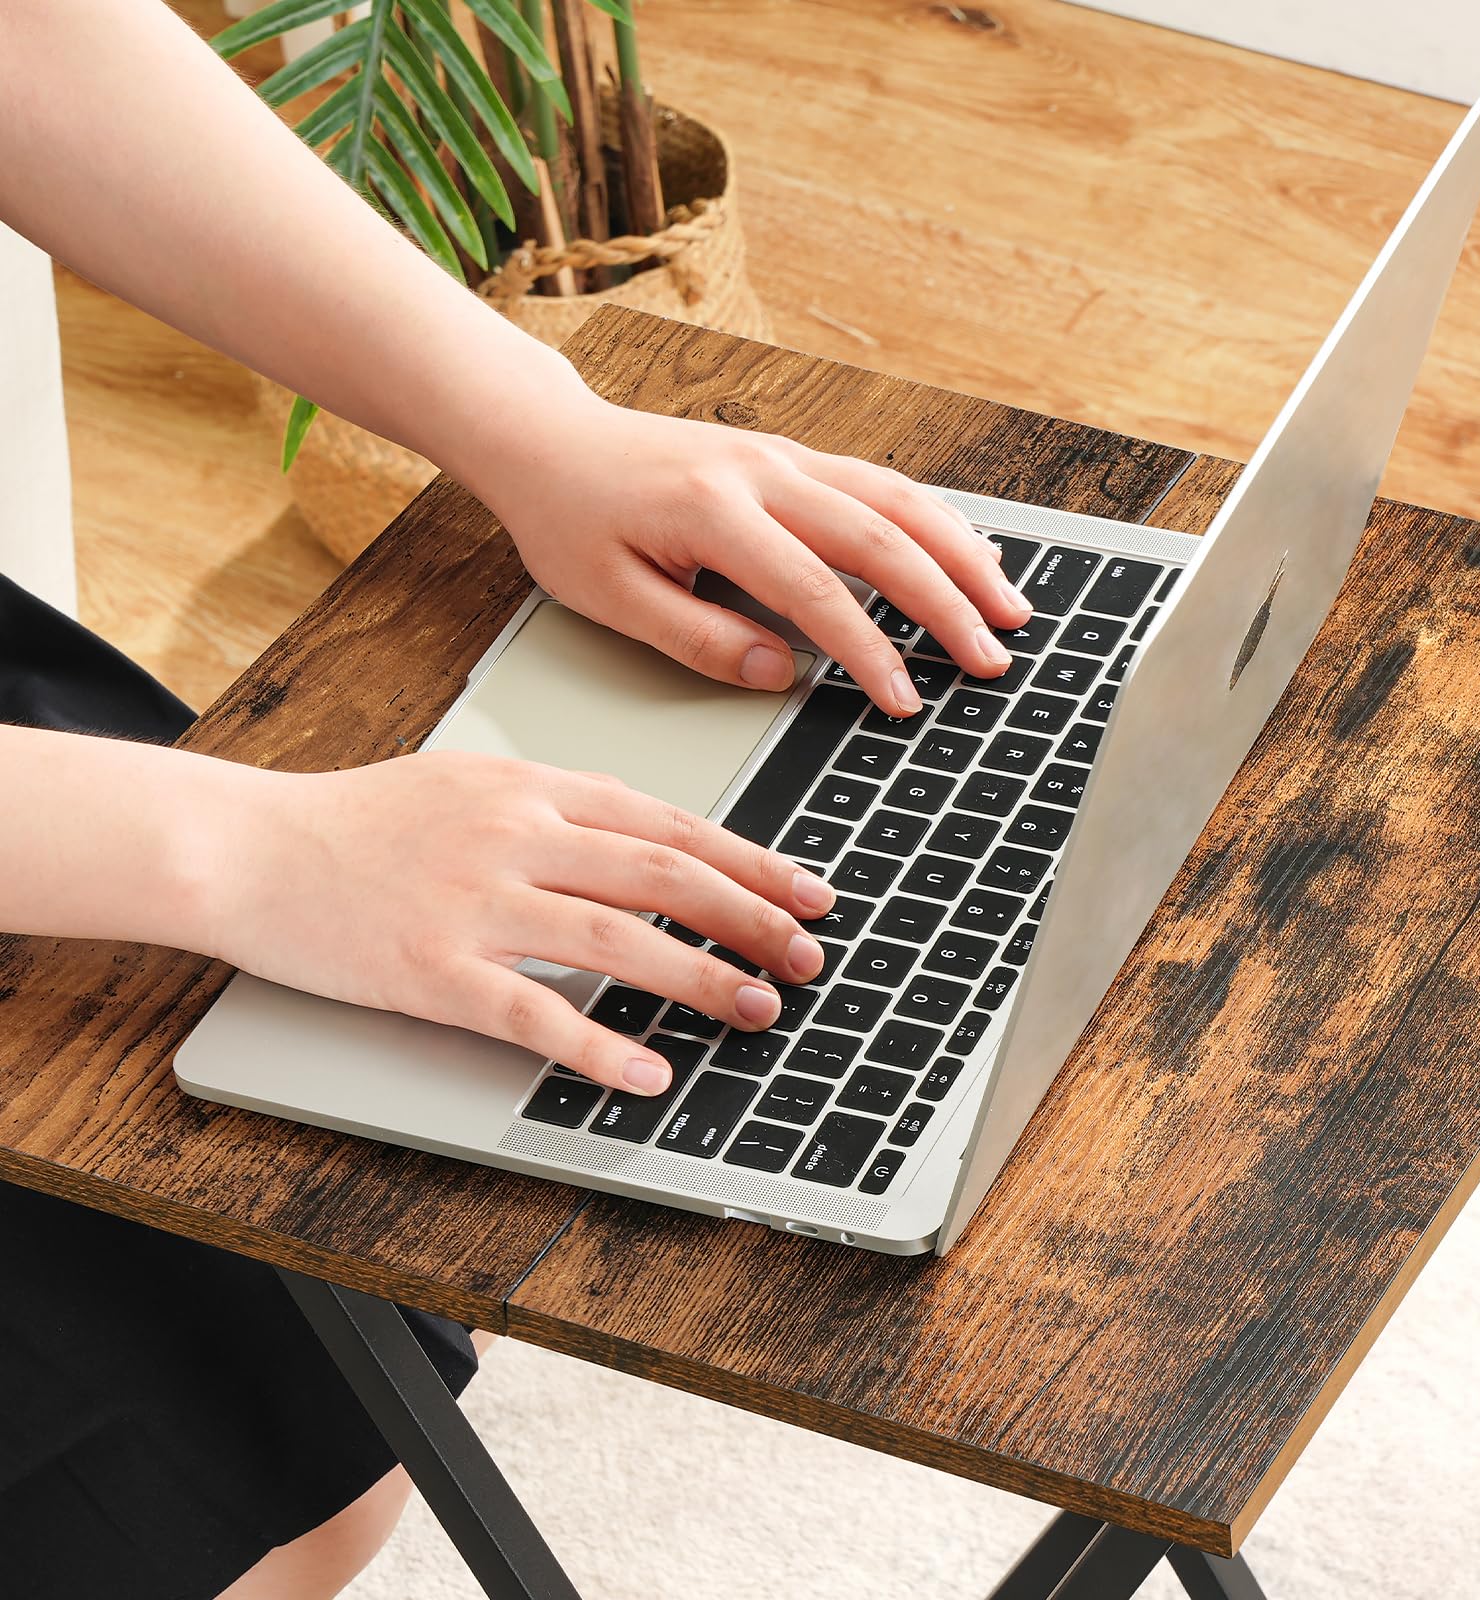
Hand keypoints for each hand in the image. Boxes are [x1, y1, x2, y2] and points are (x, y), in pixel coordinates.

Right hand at [212, 752, 834, 1094]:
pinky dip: (596, 1044)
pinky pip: (531, 1012)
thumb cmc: (359, 818)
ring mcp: (474, 902)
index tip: (809, 888)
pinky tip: (647, 1070)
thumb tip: (651, 840)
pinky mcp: (429, 969)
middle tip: (809, 954)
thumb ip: (559, 807)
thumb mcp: (470, 782)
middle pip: (663, 874)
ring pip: (615, 939)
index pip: (669, 821)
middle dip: (751, 916)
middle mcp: (516, 835)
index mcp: (533, 788)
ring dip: (699, 977)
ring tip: (758, 1008)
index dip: (751, 860)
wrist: (248, 845)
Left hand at [473, 391, 1033, 715]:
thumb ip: (697, 638)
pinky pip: (878, 483)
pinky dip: (933, 518)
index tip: (905, 701)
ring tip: (1010, 605)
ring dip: (961, 553)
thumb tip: (781, 673)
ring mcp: (782, 457)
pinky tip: (966, 550)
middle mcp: (762, 473)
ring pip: (896, 499)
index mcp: (714, 511)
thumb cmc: (571, 520)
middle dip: (948, 602)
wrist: (552, 441)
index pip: (813, 591)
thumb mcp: (610, 596)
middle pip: (880, 536)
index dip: (868, 652)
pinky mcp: (789, 456)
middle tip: (991, 658)